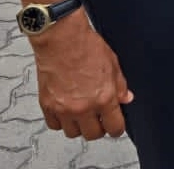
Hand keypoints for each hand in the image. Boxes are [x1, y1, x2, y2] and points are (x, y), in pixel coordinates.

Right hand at [32, 11, 132, 139]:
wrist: (62, 38)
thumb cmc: (87, 46)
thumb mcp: (113, 63)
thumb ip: (120, 84)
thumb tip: (126, 98)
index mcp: (104, 97)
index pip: (114, 127)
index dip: (117, 127)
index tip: (117, 125)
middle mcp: (84, 107)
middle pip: (93, 134)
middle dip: (99, 128)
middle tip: (100, 118)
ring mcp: (64, 108)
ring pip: (73, 133)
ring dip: (79, 126)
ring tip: (83, 113)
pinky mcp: (47, 106)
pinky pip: (54, 125)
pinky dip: (61, 121)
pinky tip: (67, 109)